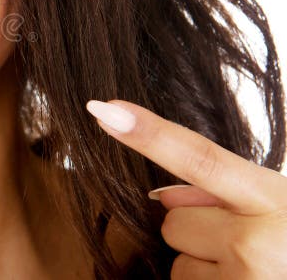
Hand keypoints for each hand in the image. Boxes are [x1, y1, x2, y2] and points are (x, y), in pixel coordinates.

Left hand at [86, 98, 286, 278]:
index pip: (200, 158)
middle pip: (172, 220)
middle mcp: (257, 244)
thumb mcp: (278, 204)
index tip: (104, 110)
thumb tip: (163, 196)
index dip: (149, 133)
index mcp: (274, 201)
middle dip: (198, 229)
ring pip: (177, 262)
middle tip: (248, 243)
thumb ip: (223, 191)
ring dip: (203, 266)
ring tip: (252, 271)